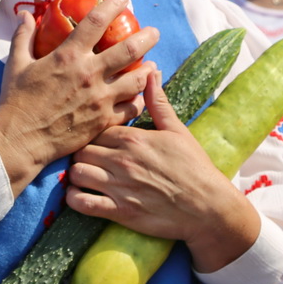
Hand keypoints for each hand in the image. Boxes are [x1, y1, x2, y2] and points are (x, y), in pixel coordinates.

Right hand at [0, 0, 157, 196]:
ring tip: (153, 65)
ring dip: (149, 70)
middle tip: (154, 32)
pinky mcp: (104, 120)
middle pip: (129, 49)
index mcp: (69, 56)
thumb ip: (23, 37)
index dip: (112, 6)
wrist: (21, 140)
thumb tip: (24, 15)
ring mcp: (100, 98)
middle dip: (147, 37)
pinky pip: (131, 108)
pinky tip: (141, 96)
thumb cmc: (16, 102)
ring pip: (137, 79)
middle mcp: (90, 74)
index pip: (96, 22)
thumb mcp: (16, 64)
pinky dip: (139, 100)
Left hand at [65, 70, 259, 270]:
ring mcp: (119, 187)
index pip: (96, 128)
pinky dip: (74, 199)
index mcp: (133, 138)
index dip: (94, 135)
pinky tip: (80, 195)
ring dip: (76, 175)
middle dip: (81, 153)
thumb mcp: (177, 130)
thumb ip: (158, 102)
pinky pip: (81, 203)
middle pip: (81, 150)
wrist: (208, 207)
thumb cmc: (194, 167)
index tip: (98, 141)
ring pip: (75, 174)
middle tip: (90, 159)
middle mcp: (122, 160)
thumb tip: (151, 72)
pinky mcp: (119, 212)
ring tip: (85, 177)